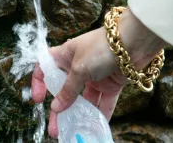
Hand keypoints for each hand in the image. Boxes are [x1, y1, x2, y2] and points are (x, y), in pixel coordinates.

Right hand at [31, 8, 165, 137]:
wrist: (133, 42)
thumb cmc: (100, 47)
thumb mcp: (79, 68)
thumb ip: (68, 90)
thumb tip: (55, 108)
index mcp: (65, 55)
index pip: (46, 66)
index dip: (40, 81)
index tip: (39, 99)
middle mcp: (78, 66)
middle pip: (64, 89)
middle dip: (59, 108)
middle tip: (55, 127)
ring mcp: (94, 75)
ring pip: (83, 98)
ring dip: (79, 114)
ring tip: (74, 131)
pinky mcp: (110, 83)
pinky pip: (103, 102)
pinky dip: (100, 114)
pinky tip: (95, 127)